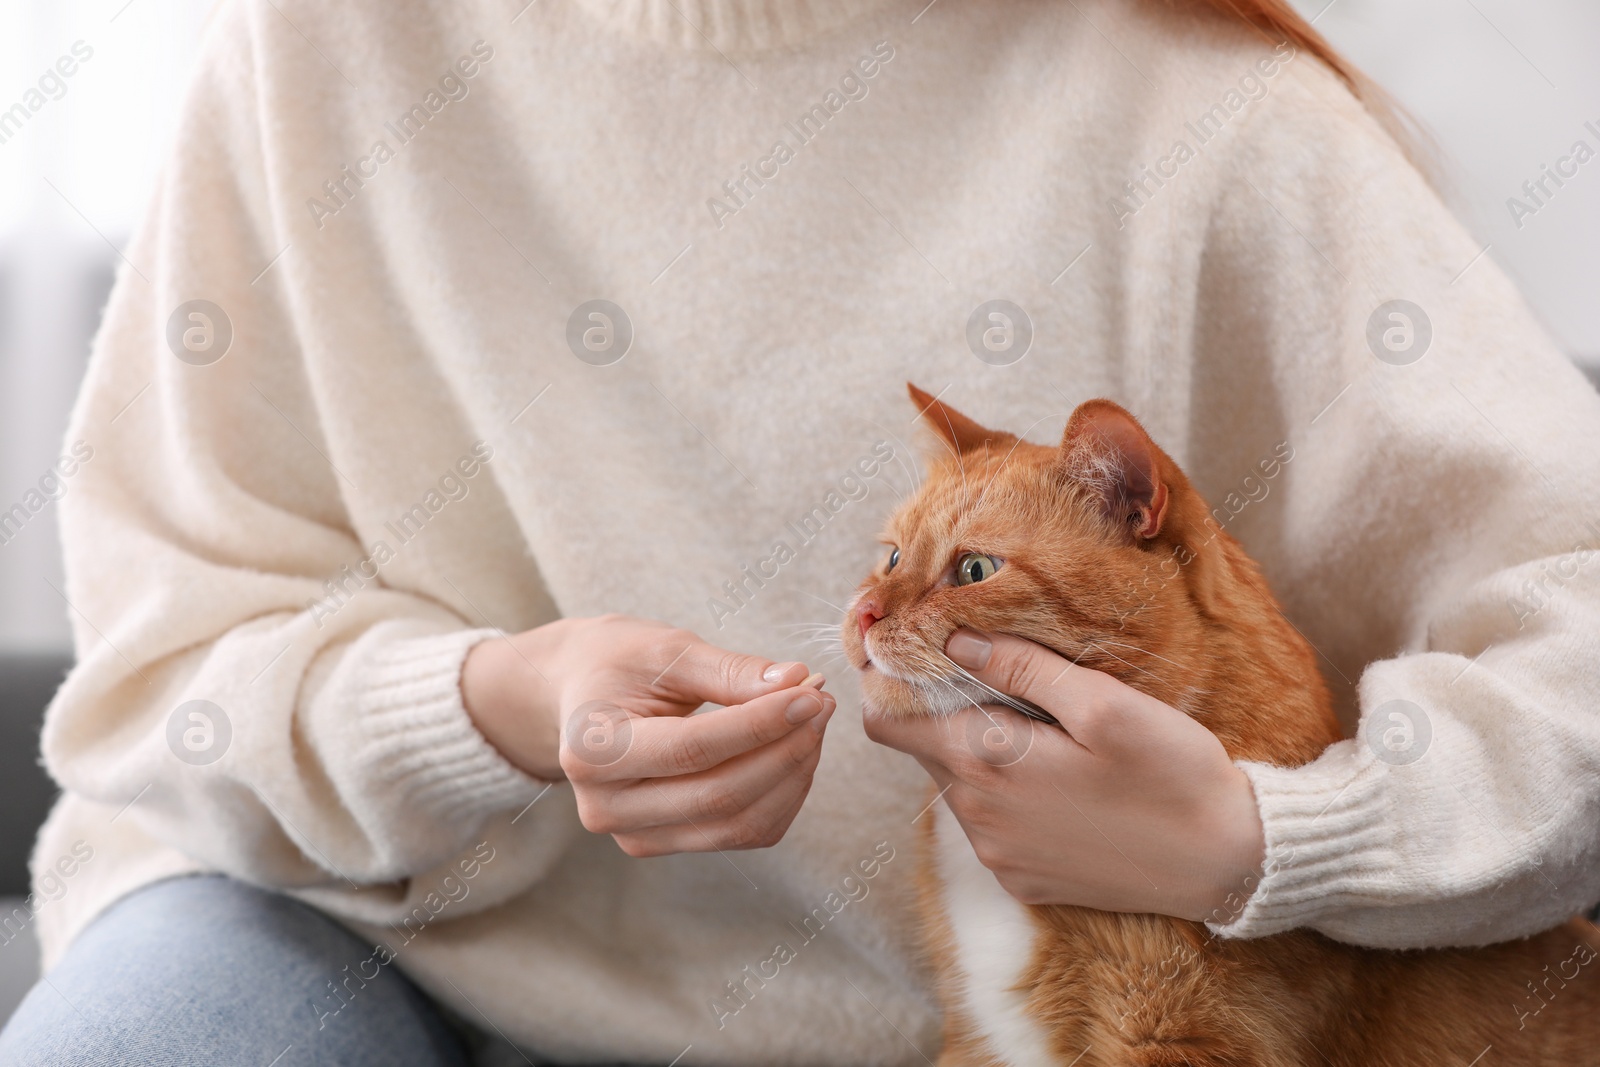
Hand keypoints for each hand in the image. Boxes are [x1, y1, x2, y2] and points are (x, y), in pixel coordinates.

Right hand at [461, 615, 834, 856]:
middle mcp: (605, 806)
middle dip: (784, 750)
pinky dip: (781, 796)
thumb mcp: (668, 649)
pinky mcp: (662, 844)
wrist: (580, 695)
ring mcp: (632, 835)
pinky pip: (740, 835)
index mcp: (592, 750)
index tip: (809, 693)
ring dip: (791, 776)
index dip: (760, 725)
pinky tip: (793, 752)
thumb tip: (797, 681)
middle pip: (718, 796)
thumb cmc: (620, 663)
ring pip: (736, 825)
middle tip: (821, 703)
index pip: (693, 749)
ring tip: (813, 722)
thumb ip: (730, 671)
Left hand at [863, 629, 1263, 922]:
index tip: (915, 655)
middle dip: (942, 711)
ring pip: (955, 785)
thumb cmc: (1171, 774)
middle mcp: (977, 816)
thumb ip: (1020, 668)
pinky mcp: (1022, 879)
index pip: (887, 723)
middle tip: (995, 677)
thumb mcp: (1103, 703)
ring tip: (1040, 728)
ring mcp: (998, 854)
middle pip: (923, 750)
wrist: (1226, 864)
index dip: (889, 686)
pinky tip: (1058, 778)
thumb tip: (953, 640)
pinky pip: (988, 824)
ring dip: (978, 752)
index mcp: (987, 762)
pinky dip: (1005, 794)